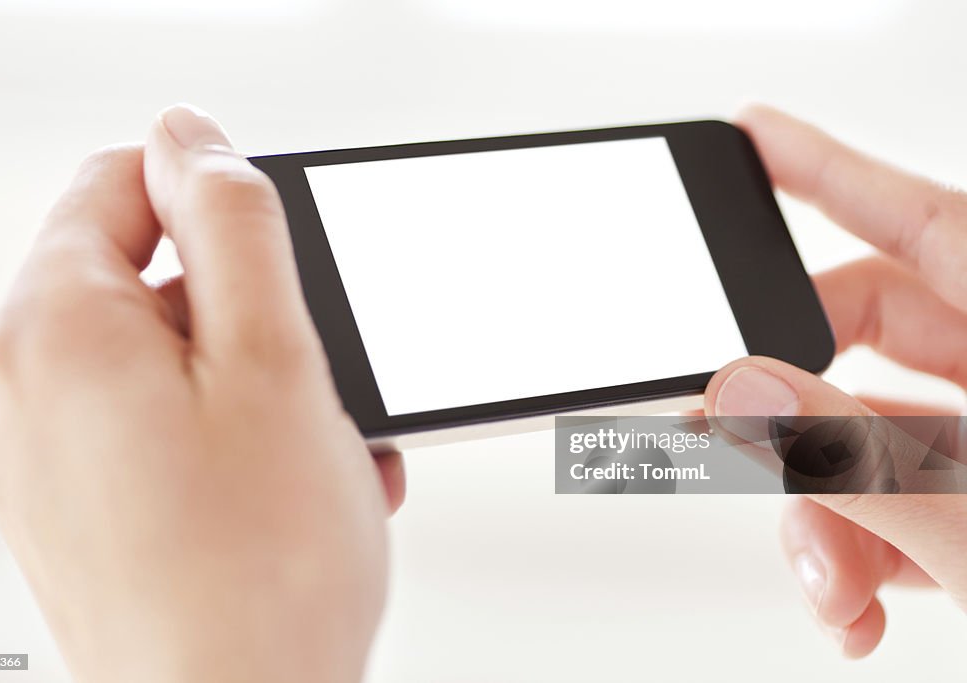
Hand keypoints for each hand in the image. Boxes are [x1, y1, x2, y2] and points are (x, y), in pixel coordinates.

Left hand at [0, 104, 404, 682]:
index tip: (282, 258)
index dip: (220, 204)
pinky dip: (231, 441)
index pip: (125, 182)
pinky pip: (161, 430)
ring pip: (171, 363)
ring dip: (259, 387)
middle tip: (316, 384)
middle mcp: (23, 388)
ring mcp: (46, 456)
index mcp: (54, 328)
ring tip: (315, 456)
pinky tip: (287, 491)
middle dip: (254, 317)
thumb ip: (232, 220)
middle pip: (152, 281)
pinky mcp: (81, 509)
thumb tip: (194, 139)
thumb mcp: (274, 355)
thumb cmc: (257, 573)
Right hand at [704, 105, 966, 657]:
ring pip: (873, 435)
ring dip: (825, 511)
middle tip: (730, 434)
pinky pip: (899, 499)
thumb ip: (865, 461)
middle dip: (795, 409)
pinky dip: (860, 551)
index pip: (930, 224)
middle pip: (873, 339)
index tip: (752, 137)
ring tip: (830, 586)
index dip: (830, 171)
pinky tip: (853, 605)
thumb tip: (749, 391)